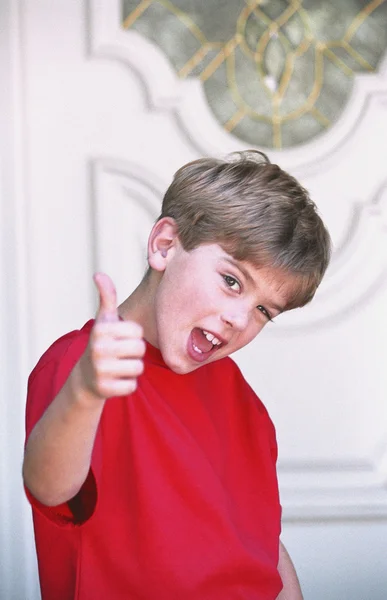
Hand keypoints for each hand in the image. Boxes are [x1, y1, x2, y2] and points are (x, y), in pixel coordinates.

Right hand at [79, 273, 144, 399]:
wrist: (85, 377)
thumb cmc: (102, 343)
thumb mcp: (104, 320)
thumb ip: (107, 297)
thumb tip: (98, 274)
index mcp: (101, 329)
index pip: (137, 331)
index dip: (133, 336)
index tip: (119, 339)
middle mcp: (97, 348)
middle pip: (140, 349)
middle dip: (134, 353)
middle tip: (120, 355)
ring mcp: (99, 370)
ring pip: (138, 368)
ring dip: (132, 369)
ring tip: (118, 367)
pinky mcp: (104, 389)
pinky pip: (132, 386)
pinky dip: (127, 385)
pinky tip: (115, 380)